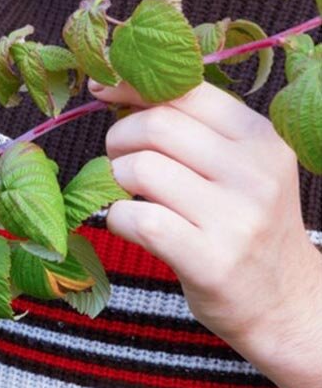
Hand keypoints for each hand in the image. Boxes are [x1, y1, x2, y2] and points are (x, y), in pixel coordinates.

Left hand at [90, 80, 321, 387]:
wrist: (284, 301)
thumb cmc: (242, 222)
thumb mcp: (237, 165)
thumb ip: (190, 126)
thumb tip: (114, 86)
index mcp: (260, 137)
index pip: (185, 90)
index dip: (133, 86)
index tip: (103, 90)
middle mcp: (255, 172)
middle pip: (156, 125)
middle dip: (119, 138)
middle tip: (119, 160)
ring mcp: (236, 218)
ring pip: (140, 169)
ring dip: (115, 179)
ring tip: (128, 193)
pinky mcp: (211, 260)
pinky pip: (137, 219)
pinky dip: (116, 217)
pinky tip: (128, 223)